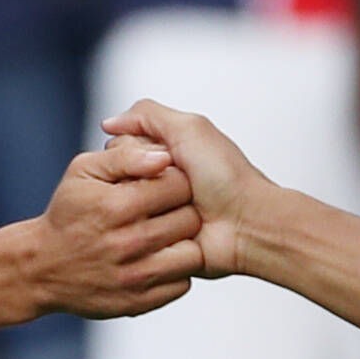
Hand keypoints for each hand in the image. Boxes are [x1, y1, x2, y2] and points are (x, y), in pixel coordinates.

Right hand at [22, 143, 202, 313]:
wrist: (42, 267)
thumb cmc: (67, 215)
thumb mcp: (83, 171)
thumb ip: (124, 157)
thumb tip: (164, 156)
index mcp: (117, 206)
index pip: (180, 186)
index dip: (177, 181)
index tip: (165, 186)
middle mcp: (128, 243)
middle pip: (191, 220)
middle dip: (184, 210)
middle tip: (167, 212)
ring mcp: (135, 277)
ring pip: (193, 255)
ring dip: (184, 244)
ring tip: (166, 237)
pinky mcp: (139, 301)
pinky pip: (182, 284)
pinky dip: (175, 272)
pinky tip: (157, 260)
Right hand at [98, 99, 268, 274]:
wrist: (249, 224)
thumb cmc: (227, 177)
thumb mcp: (190, 129)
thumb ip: (148, 115)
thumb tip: (110, 123)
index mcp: (163, 154)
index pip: (119, 151)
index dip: (133, 153)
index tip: (161, 159)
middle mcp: (157, 184)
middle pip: (118, 179)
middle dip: (142, 180)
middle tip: (177, 183)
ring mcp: (158, 214)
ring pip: (124, 209)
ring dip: (150, 208)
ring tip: (182, 207)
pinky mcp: (159, 243)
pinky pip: (137, 237)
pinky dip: (153, 233)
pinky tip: (175, 229)